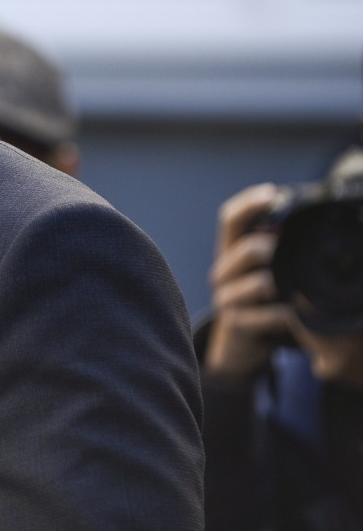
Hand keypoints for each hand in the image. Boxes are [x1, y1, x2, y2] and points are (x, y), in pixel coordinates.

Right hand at [205, 183, 295, 379]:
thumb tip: (313, 220)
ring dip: (288, 285)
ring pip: (261, 283)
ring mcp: (226, 298)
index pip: (230, 218)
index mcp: (231, 251)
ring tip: (304, 289)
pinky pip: (272, 314)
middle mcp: (224, 270)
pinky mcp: (236, 323)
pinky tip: (300, 316)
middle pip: (248, 248)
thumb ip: (278, 247)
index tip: (274, 192)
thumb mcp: (265, 270)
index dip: (249, 202)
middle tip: (301, 252)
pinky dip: (292, 314)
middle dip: (278, 249)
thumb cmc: (262, 300)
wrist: (240, 344)